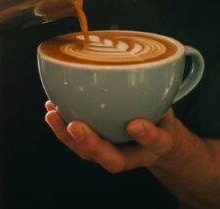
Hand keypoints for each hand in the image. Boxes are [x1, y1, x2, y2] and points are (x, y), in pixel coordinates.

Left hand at [44, 100, 180, 173]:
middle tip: (76, 127)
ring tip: (53, 115)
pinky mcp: (98, 149)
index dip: (146, 135)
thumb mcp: (167, 104)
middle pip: (114, 160)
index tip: (135, 124)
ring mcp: (113, 154)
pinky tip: (51, 109)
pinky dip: (62, 128)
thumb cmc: (159, 116)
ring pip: (90, 155)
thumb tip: (148, 60)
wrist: (157, 139)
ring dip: (68, 137)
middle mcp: (134, 155)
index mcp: (158, 144)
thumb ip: (161, 89)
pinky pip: (78, 143)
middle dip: (92, 145)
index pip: (156, 142)